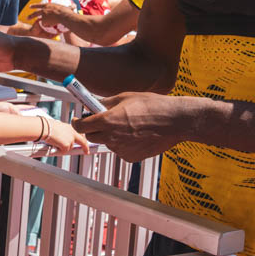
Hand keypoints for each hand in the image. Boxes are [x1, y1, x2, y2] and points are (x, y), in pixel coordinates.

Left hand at [30, 2, 75, 32]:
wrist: (64, 16)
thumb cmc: (67, 11)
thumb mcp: (69, 7)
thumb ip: (70, 7)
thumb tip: (75, 5)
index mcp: (48, 5)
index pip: (39, 5)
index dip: (34, 6)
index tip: (30, 6)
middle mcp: (44, 10)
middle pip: (35, 12)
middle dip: (31, 15)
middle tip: (27, 17)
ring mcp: (44, 15)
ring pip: (37, 18)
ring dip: (33, 19)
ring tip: (30, 22)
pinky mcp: (45, 21)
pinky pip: (44, 24)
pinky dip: (44, 26)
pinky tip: (43, 28)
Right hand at [44, 119, 90, 154]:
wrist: (45, 128)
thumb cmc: (48, 127)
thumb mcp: (59, 128)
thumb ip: (64, 134)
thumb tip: (63, 140)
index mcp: (70, 128)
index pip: (80, 135)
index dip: (84, 141)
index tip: (86, 145)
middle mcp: (72, 133)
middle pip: (81, 142)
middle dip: (85, 148)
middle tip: (86, 152)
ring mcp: (70, 140)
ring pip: (69, 148)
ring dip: (63, 147)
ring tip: (56, 142)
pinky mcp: (67, 145)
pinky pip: (64, 151)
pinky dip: (59, 149)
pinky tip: (55, 144)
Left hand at [72, 92, 191, 162]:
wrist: (175, 121)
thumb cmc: (152, 105)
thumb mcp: (125, 98)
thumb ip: (106, 103)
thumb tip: (94, 105)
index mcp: (107, 121)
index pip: (81, 126)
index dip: (79, 122)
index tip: (80, 119)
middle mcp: (111, 137)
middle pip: (91, 136)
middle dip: (93, 128)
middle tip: (102, 120)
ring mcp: (121, 150)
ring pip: (108, 142)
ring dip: (111, 135)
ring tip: (129, 124)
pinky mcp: (131, 157)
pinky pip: (121, 150)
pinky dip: (124, 143)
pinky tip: (138, 134)